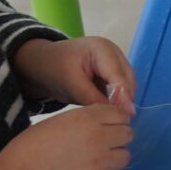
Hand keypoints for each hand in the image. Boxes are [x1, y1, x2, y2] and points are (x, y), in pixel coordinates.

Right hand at [0, 106, 132, 169]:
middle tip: (104, 144)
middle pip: (128, 134)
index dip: (116, 120)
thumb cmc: (33, 144)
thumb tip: (106, 124)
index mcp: (87, 118)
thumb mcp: (60, 120)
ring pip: (126, 157)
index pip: (120, 114)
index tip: (109, 126)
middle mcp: (99, 137)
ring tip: (98, 161)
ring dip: (115, 158)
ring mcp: (100, 162)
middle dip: (118, 138)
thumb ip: (86, 119)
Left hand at [14, 37, 135, 109]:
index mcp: (103, 49)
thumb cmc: (54, 68)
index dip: (124, 97)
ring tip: (111, 116)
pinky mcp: (112, 72)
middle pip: (128, 81)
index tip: (127, 116)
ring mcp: (115, 62)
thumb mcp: (71, 84)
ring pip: (126, 86)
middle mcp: (114, 54)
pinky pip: (119, 89)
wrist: (43, 62)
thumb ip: (93, 98)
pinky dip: (115, 99)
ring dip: (121, 101)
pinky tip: (107, 109)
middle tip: (116, 120)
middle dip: (124, 100)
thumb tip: (115, 113)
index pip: (119, 77)